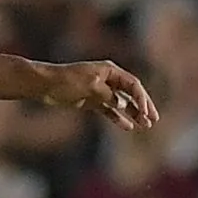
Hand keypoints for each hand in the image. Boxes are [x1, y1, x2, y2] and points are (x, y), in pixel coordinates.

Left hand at [43, 61, 160, 129]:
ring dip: (133, 114)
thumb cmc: (66, 81)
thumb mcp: (90, 87)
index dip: (142, 99)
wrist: (44, 85)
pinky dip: (118, 118)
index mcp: (109, 71)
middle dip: (143, 106)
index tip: (146, 113)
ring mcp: (100, 91)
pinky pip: (109, 110)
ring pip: (122, 103)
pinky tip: (127, 127)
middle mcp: (107, 79)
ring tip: (144, 126)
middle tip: (153, 120)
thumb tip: (123, 104)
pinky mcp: (91, 101)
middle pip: (131, 93)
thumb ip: (108, 95)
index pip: (132, 84)